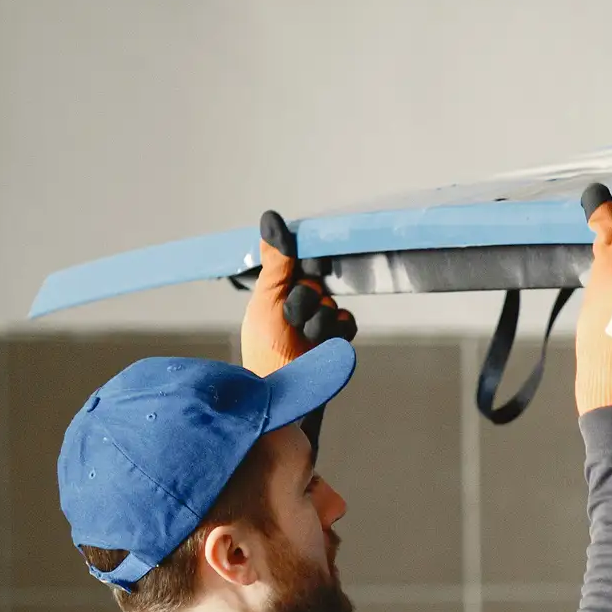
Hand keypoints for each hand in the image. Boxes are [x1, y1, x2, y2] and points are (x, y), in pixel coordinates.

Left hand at [242, 210, 354, 375]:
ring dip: (316, 321)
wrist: (282, 393)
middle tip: (290, 317)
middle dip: (303, 299)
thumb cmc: (264, 348)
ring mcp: (318, 320)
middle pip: (315, 281)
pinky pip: (347, 322)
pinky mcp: (336, 340)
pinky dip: (335, 333)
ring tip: (302, 339)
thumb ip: (275, 261)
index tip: (299, 267)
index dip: (299, 262)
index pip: (296, 260)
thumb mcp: (266, 299)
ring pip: (330, 303)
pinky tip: (322, 345)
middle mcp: (297, 301)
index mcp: (275, 289)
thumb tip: (271, 218)